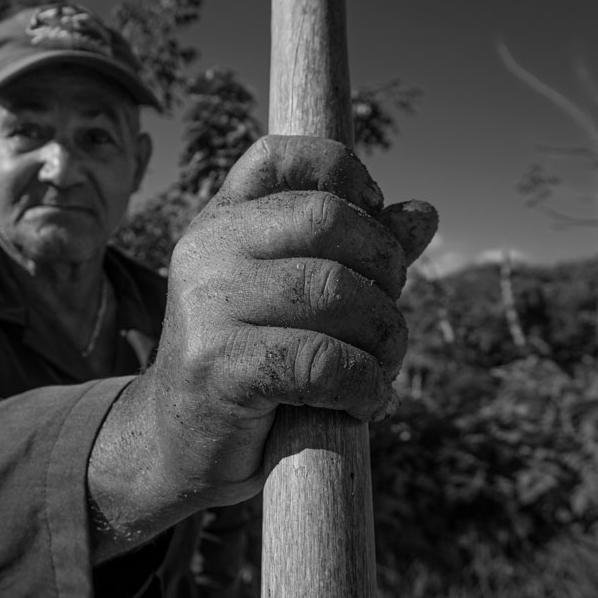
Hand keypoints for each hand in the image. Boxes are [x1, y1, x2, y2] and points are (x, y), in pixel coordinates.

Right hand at [88, 135, 436, 556]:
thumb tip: (423, 214)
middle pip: (328, 219)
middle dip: (384, 268)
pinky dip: (363, 384)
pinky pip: (322, 361)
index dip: (345, 174)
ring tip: (378, 368)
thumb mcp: (292, 296)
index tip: (373, 222)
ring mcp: (207, 304)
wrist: (175, 441)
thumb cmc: (247, 361)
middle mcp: (206, 249)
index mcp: (221, 220)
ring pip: (335, 292)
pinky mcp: (218, 365)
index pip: (282, 156)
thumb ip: (351, 252)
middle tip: (385, 318)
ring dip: (383, 338)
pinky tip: (363, 401)